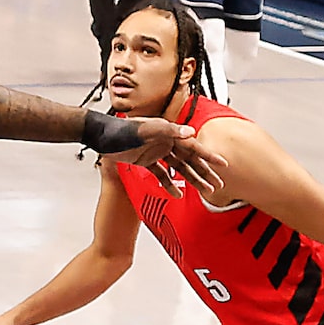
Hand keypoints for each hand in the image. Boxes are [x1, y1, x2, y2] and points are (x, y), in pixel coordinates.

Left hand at [96, 115, 226, 192]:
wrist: (100, 135)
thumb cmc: (121, 130)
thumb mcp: (145, 130)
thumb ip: (168, 131)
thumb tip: (191, 133)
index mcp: (168, 133)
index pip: (193, 146)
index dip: (208, 156)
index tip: (223, 164)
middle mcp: (165, 141)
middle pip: (190, 159)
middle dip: (205, 172)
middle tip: (218, 184)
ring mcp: (156, 151)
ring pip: (179, 168)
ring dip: (192, 179)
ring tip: (206, 191)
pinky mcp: (146, 161)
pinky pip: (162, 174)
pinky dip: (169, 184)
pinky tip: (177, 194)